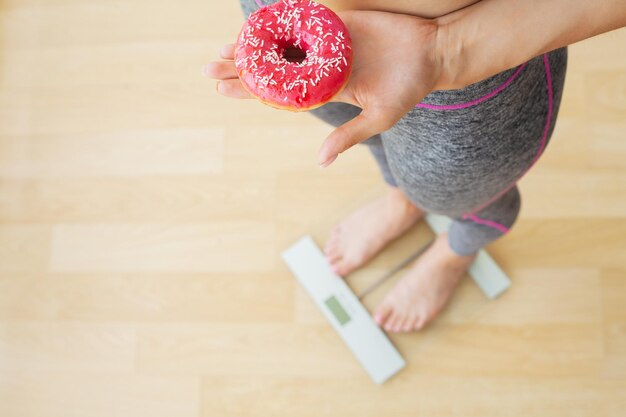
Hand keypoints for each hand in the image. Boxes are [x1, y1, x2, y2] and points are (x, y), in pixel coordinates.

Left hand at [204, 10, 443, 167]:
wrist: (433, 51)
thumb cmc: (409, 89)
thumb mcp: (379, 118)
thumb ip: (349, 137)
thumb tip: (320, 161)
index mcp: (325, 91)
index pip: (279, 92)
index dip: (251, 90)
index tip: (223, 89)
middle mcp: (319, 68)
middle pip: (273, 68)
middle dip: (242, 68)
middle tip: (209, 68)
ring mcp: (327, 44)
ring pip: (282, 44)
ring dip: (253, 45)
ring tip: (223, 48)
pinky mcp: (337, 22)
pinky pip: (302, 20)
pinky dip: (278, 21)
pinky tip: (255, 24)